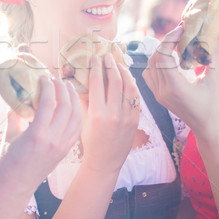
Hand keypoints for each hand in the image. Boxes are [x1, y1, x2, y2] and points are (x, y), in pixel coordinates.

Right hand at [0, 76, 81, 194]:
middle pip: (66, 107)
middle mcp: (53, 140)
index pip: (49, 103)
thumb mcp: (9, 135)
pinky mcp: (66, 151)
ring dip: (74, 99)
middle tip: (56, 78)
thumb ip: (15, 114)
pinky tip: (74, 105)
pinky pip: (77, 128)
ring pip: (76, 116)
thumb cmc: (8, 162)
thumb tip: (19, 95)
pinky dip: (78, 113)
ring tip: (68, 87)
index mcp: (37, 135)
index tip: (44, 76)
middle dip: (63, 89)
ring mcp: (62, 146)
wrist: (16, 187)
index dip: (48, 86)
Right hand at [80, 54, 140, 172]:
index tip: (94, 57)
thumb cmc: (90, 141)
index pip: (96, 83)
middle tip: (107, 56)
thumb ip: (84, 100)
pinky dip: (132, 86)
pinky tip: (128, 79)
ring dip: (124, 73)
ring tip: (118, 64)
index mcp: (97, 113)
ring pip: (128, 87)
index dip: (95, 67)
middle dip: (110, 65)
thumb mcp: (83, 120)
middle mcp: (113, 113)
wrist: (104, 162)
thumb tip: (82, 81)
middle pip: (114, 81)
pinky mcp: (135, 120)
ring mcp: (126, 117)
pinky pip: (136, 98)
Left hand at [143, 26, 218, 134]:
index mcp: (175, 87)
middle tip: (181, 34)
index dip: (170, 38)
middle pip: (155, 57)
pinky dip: (156, 63)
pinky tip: (170, 60)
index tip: (182, 29)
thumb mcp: (215, 80)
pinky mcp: (158, 96)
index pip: (163, 55)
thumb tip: (215, 33)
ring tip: (176, 45)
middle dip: (166, 42)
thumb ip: (213, 55)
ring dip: (160, 52)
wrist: (207, 129)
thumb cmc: (214, 107)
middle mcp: (162, 90)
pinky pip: (149, 74)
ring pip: (150, 65)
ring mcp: (158, 94)